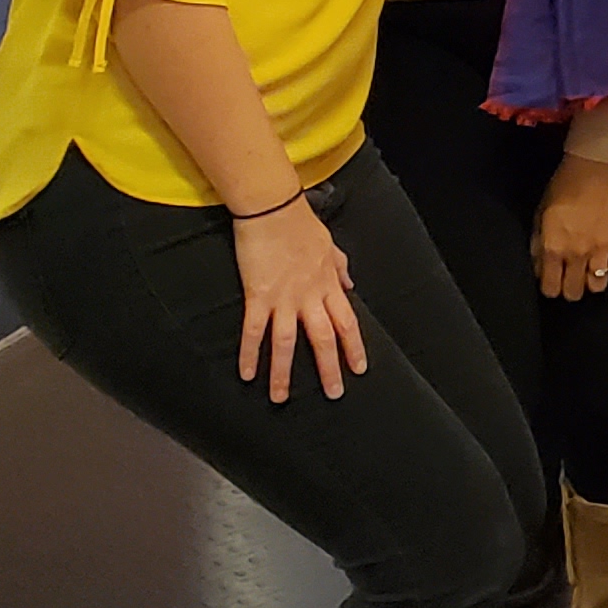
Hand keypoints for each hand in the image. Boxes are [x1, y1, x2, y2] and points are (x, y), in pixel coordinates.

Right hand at [233, 196, 361, 402]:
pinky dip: (250, 354)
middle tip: (334, 394)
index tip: (359, 368)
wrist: (273, 209)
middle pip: (324, 339)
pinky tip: (247, 375)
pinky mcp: (258, 296)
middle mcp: (310, 296)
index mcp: (328, 285)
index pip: (347, 323)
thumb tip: (350, 285)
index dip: (354, 347)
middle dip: (329, 369)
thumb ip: (341, 268)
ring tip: (282, 398)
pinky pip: (254, 331)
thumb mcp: (330, 246)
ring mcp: (284, 298)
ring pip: (287, 343)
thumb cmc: (301, 224)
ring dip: (284, 373)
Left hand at [536, 154, 607, 301]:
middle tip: (568, 279)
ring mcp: (602, 249)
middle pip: (574, 292)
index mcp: (553, 248)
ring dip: (591, 281)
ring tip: (589, 271)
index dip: (549, 288)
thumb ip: (539, 243)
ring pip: (598, 285)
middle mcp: (577, 254)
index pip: (550, 288)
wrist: (593, 169)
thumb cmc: (563, 187)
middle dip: (569, 289)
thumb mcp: (540, 215)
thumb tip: (539, 263)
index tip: (550, 281)